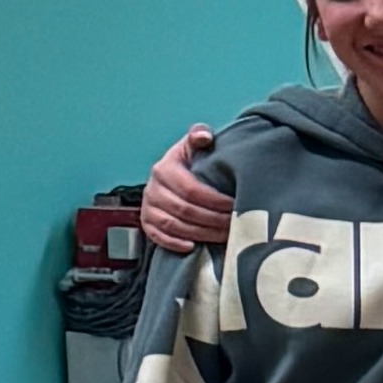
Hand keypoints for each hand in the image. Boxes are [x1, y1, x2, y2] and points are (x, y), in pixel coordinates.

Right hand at [142, 126, 230, 252]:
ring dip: (201, 233)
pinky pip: (158, 236)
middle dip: (213, 220)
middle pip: (184, 210)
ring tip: (224, 236)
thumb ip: (199, 137)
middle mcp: (153, 188)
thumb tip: (204, 135)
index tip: (236, 205)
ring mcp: (148, 206)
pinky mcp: (147, 222)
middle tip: (235, 225)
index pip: (191, 189)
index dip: (215, 200)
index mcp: (165, 169)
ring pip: (173, 225)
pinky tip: (193, 247)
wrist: (171, 175)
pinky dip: (174, 243)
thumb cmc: (190, 163)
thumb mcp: (194, 147)